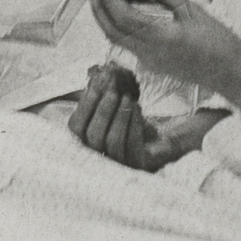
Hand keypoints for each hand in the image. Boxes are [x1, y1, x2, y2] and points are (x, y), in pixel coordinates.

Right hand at [67, 64, 193, 171]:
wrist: (164, 137)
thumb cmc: (133, 120)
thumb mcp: (115, 105)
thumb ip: (103, 93)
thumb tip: (97, 74)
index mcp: (86, 142)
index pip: (75, 128)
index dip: (83, 107)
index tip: (94, 87)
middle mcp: (98, 157)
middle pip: (92, 136)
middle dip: (103, 111)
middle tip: (114, 92)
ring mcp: (118, 164)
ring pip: (112, 142)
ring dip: (119, 117)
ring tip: (127, 98)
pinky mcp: (138, 165)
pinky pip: (132, 146)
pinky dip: (133, 124)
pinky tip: (137, 109)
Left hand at [91, 0, 240, 97]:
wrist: (230, 74)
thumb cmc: (219, 42)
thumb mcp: (194, 11)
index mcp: (162, 38)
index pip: (124, 18)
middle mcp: (149, 53)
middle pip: (112, 31)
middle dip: (99, 7)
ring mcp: (148, 61)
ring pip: (115, 40)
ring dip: (104, 18)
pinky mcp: (150, 64)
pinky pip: (126, 44)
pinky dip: (117, 27)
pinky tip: (119, 12)